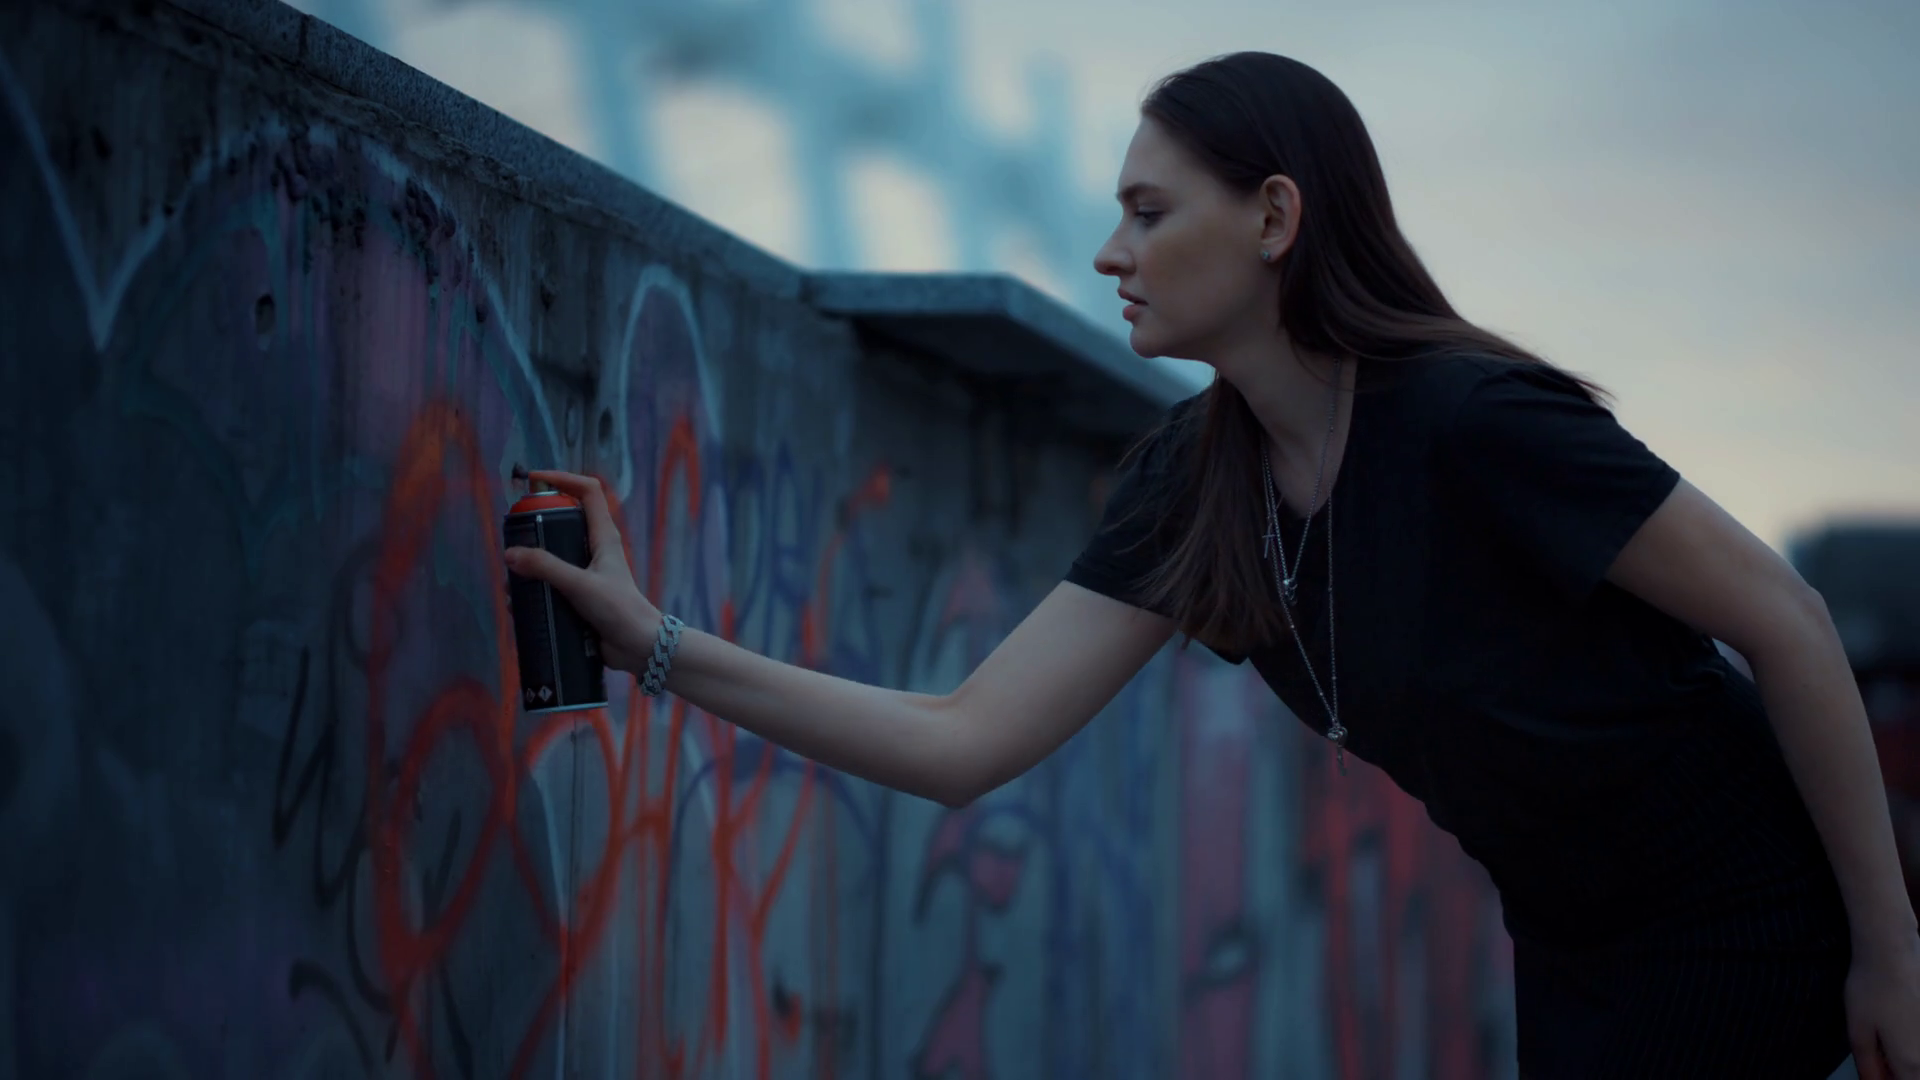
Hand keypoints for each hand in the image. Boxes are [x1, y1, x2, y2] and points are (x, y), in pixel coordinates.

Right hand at [504, 470, 661, 673]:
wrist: (638, 648)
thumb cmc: (618, 609)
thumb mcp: (580, 584)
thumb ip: (546, 568)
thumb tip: (510, 555)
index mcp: (603, 536)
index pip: (587, 491)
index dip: (562, 478)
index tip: (533, 480)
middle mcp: (595, 550)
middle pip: (561, 523)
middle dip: (533, 529)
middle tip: (511, 542)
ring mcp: (586, 573)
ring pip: (551, 558)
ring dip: (529, 568)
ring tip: (511, 585)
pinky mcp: (579, 596)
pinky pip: (551, 585)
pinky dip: (533, 592)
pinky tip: (518, 606)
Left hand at [1847, 928, 1919, 1078]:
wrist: (1893, 952)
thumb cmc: (1872, 988)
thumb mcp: (1857, 1031)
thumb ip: (1868, 1065)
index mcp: (1910, 1063)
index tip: (1877, 1071)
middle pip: (1914, 1075)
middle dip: (1898, 1072)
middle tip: (1880, 1058)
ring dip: (1907, 1061)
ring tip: (1887, 1041)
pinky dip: (1913, 1045)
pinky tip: (1900, 1028)